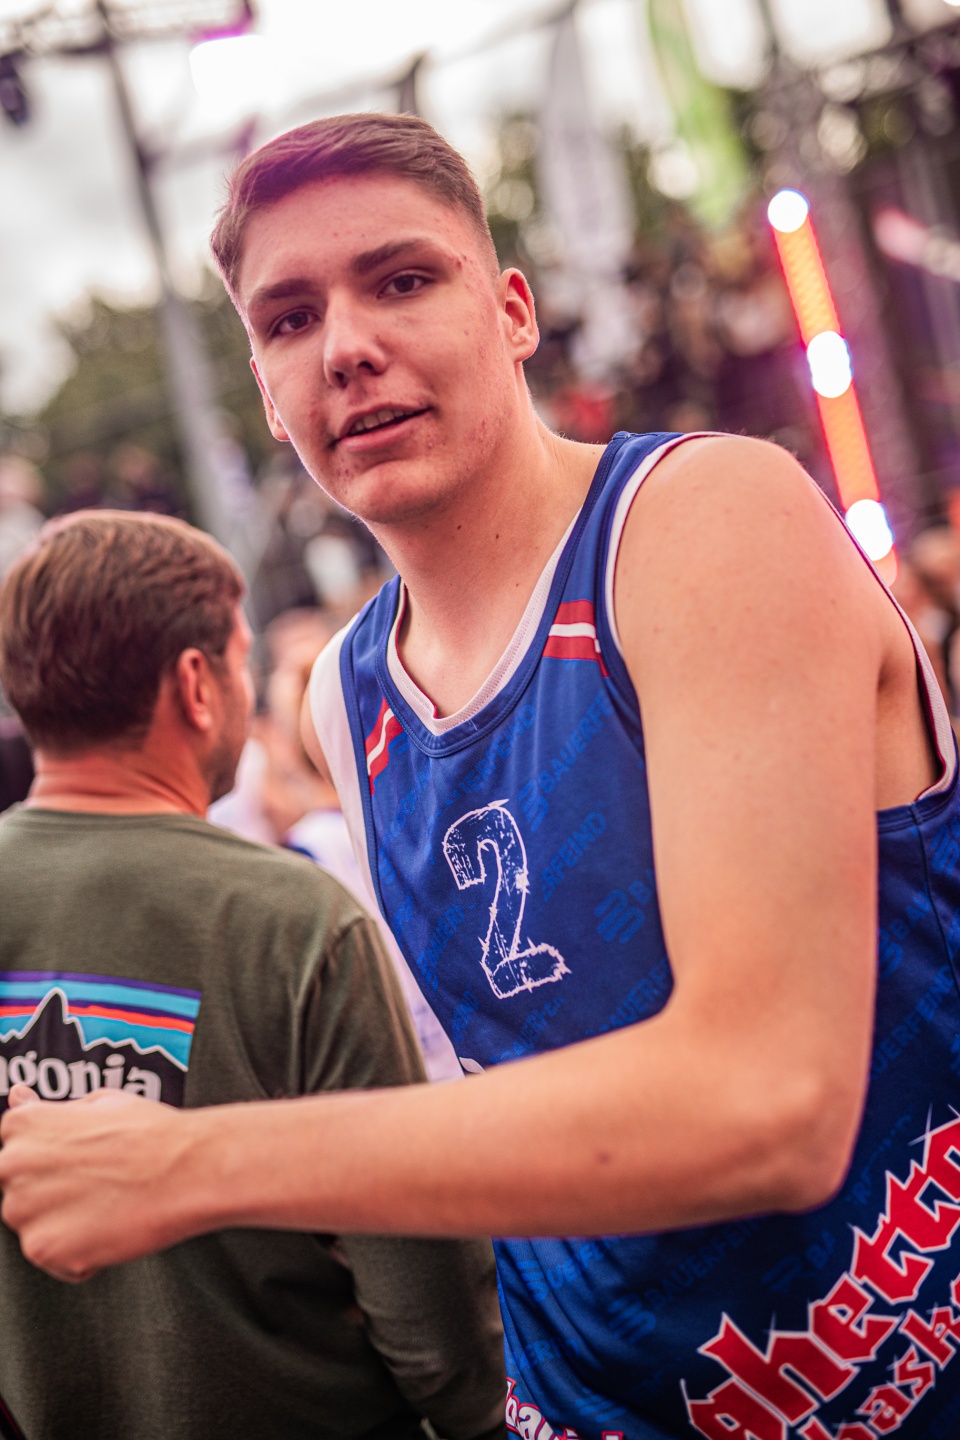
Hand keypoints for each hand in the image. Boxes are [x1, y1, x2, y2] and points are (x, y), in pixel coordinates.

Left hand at [0, 1084, 194, 1281]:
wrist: (188, 1169)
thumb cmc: (151, 1133)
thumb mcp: (100, 1102)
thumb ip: (50, 1109)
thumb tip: (18, 1096)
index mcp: (22, 1124)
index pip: (14, 1150)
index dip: (53, 1159)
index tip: (81, 1162)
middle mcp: (12, 1164)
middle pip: (18, 1191)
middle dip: (50, 1193)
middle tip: (98, 1185)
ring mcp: (24, 1210)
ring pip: (33, 1226)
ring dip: (63, 1224)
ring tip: (108, 1205)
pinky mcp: (43, 1249)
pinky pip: (54, 1259)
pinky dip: (80, 1253)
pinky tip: (111, 1228)